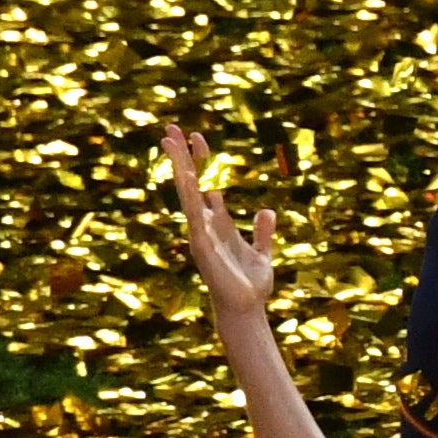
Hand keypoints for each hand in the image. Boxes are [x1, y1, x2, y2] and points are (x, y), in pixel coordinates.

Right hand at [161, 127, 280, 314]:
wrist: (247, 309)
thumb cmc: (250, 284)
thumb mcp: (263, 253)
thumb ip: (263, 233)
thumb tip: (267, 211)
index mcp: (219, 223)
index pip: (208, 184)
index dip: (203, 161)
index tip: (196, 135)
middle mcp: (205, 225)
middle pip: (191, 183)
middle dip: (182, 157)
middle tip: (170, 129)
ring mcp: (201, 234)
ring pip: (188, 195)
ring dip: (180, 169)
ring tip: (171, 144)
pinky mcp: (203, 246)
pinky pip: (195, 217)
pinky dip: (192, 198)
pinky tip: (188, 179)